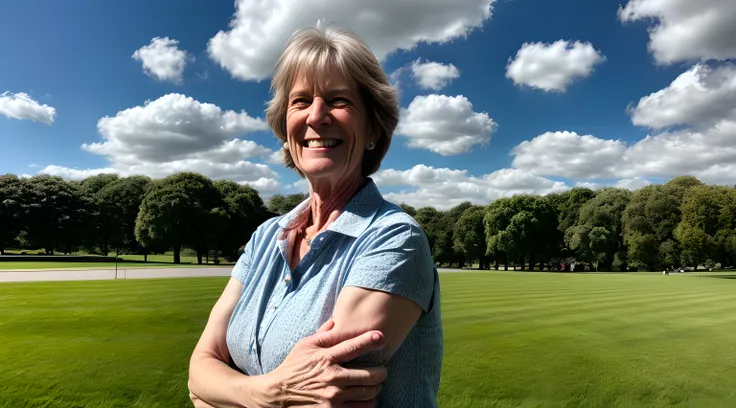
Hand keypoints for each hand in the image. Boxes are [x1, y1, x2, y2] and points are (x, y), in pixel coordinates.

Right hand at [266, 320, 386, 406]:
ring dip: (376, 388)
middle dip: (381, 372)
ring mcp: (334, 397)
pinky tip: (367, 398)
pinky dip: (369, 403)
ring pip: (370, 393)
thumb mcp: (304, 346)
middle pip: (371, 374)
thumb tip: (336, 320)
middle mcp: (332, 377)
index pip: (353, 347)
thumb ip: (324, 334)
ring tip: (375, 385)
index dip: (369, 340)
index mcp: (326, 358)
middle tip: (381, 371)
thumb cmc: (292, 368)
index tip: (381, 337)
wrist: (276, 395)